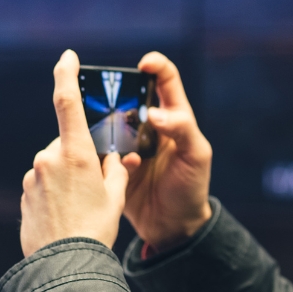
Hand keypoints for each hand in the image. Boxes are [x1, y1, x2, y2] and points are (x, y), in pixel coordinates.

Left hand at [20, 50, 127, 256]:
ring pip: (56, 166)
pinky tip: (67, 217)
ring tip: (82, 210)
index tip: (67, 56)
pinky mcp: (25, 194)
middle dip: (83, 158)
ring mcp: (33, 176)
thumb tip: (115, 159)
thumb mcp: (116, 198)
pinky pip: (44, 185)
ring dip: (69, 178)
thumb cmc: (95, 230)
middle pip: (69, 145)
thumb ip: (115, 171)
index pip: (67, 102)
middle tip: (98, 187)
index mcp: (75, 153)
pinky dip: (56, 194)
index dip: (65, 74)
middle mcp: (49, 158)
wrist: (63, 266)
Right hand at [118, 52, 212, 251]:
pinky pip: (100, 149)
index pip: (165, 80)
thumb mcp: (196, 156)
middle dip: (116, 90)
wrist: (173, 227)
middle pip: (128, 95)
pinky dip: (96, 147)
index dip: (155, 65)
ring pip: (110, 120)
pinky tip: (98, 155)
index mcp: (173, 117)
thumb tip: (154, 113)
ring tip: (98, 125)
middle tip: (104, 92)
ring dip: (102, 120)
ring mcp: (129, 144)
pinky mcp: (113, 163)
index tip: (143, 64)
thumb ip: (181, 129)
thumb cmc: (192, 188)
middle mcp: (148, 126)